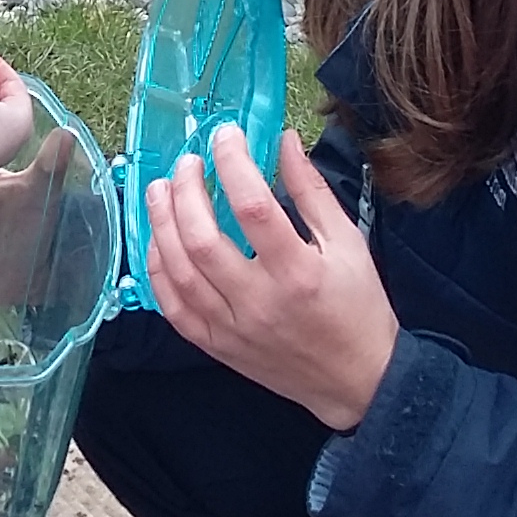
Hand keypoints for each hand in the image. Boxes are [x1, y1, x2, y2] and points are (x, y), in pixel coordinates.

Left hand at [143, 127, 398, 431]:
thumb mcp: (348, 242)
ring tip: (160, 190)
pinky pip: (172, 307)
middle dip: (185, 191)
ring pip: (179, 271)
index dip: (232, 162)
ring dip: (161, 224)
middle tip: (187, 163)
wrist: (359, 380)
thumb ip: (312, 190)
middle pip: (201, 238)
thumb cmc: (359, 308)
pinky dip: (158, 270)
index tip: (226, 136)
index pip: (252, 206)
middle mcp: (259, 301)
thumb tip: (284, 141)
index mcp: (297, 271)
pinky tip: (157, 240)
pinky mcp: (217, 346)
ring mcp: (232, 327)